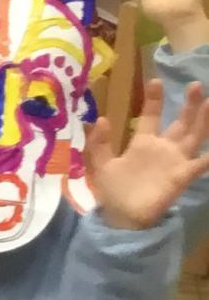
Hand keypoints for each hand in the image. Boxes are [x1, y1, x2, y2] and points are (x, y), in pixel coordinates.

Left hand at [85, 80, 208, 230]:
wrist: (122, 218)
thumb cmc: (114, 192)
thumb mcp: (102, 164)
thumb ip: (100, 143)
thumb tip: (101, 118)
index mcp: (143, 143)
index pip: (151, 116)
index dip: (153, 100)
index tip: (155, 81)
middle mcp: (163, 148)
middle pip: (181, 122)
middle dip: (189, 104)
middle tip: (195, 85)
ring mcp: (175, 161)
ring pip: (194, 135)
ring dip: (203, 120)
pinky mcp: (182, 175)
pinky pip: (201, 163)